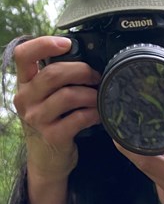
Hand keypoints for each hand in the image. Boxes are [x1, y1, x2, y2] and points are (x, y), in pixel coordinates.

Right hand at [13, 36, 100, 182]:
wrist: (48, 160)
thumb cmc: (54, 121)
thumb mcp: (47, 98)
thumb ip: (58, 79)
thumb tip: (89, 56)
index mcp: (25, 84)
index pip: (24, 55)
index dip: (44, 44)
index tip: (68, 43)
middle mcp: (25, 99)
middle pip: (54, 73)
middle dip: (83, 71)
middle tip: (98, 77)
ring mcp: (37, 118)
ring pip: (69, 95)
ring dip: (92, 94)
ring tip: (100, 98)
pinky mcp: (52, 135)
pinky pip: (79, 117)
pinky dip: (95, 114)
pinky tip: (99, 115)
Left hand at [115, 75, 163, 203]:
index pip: (146, 162)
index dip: (129, 146)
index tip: (117, 131)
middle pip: (147, 167)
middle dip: (143, 147)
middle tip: (136, 128)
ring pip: (152, 174)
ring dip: (154, 159)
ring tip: (163, 145)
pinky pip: (159, 183)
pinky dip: (162, 170)